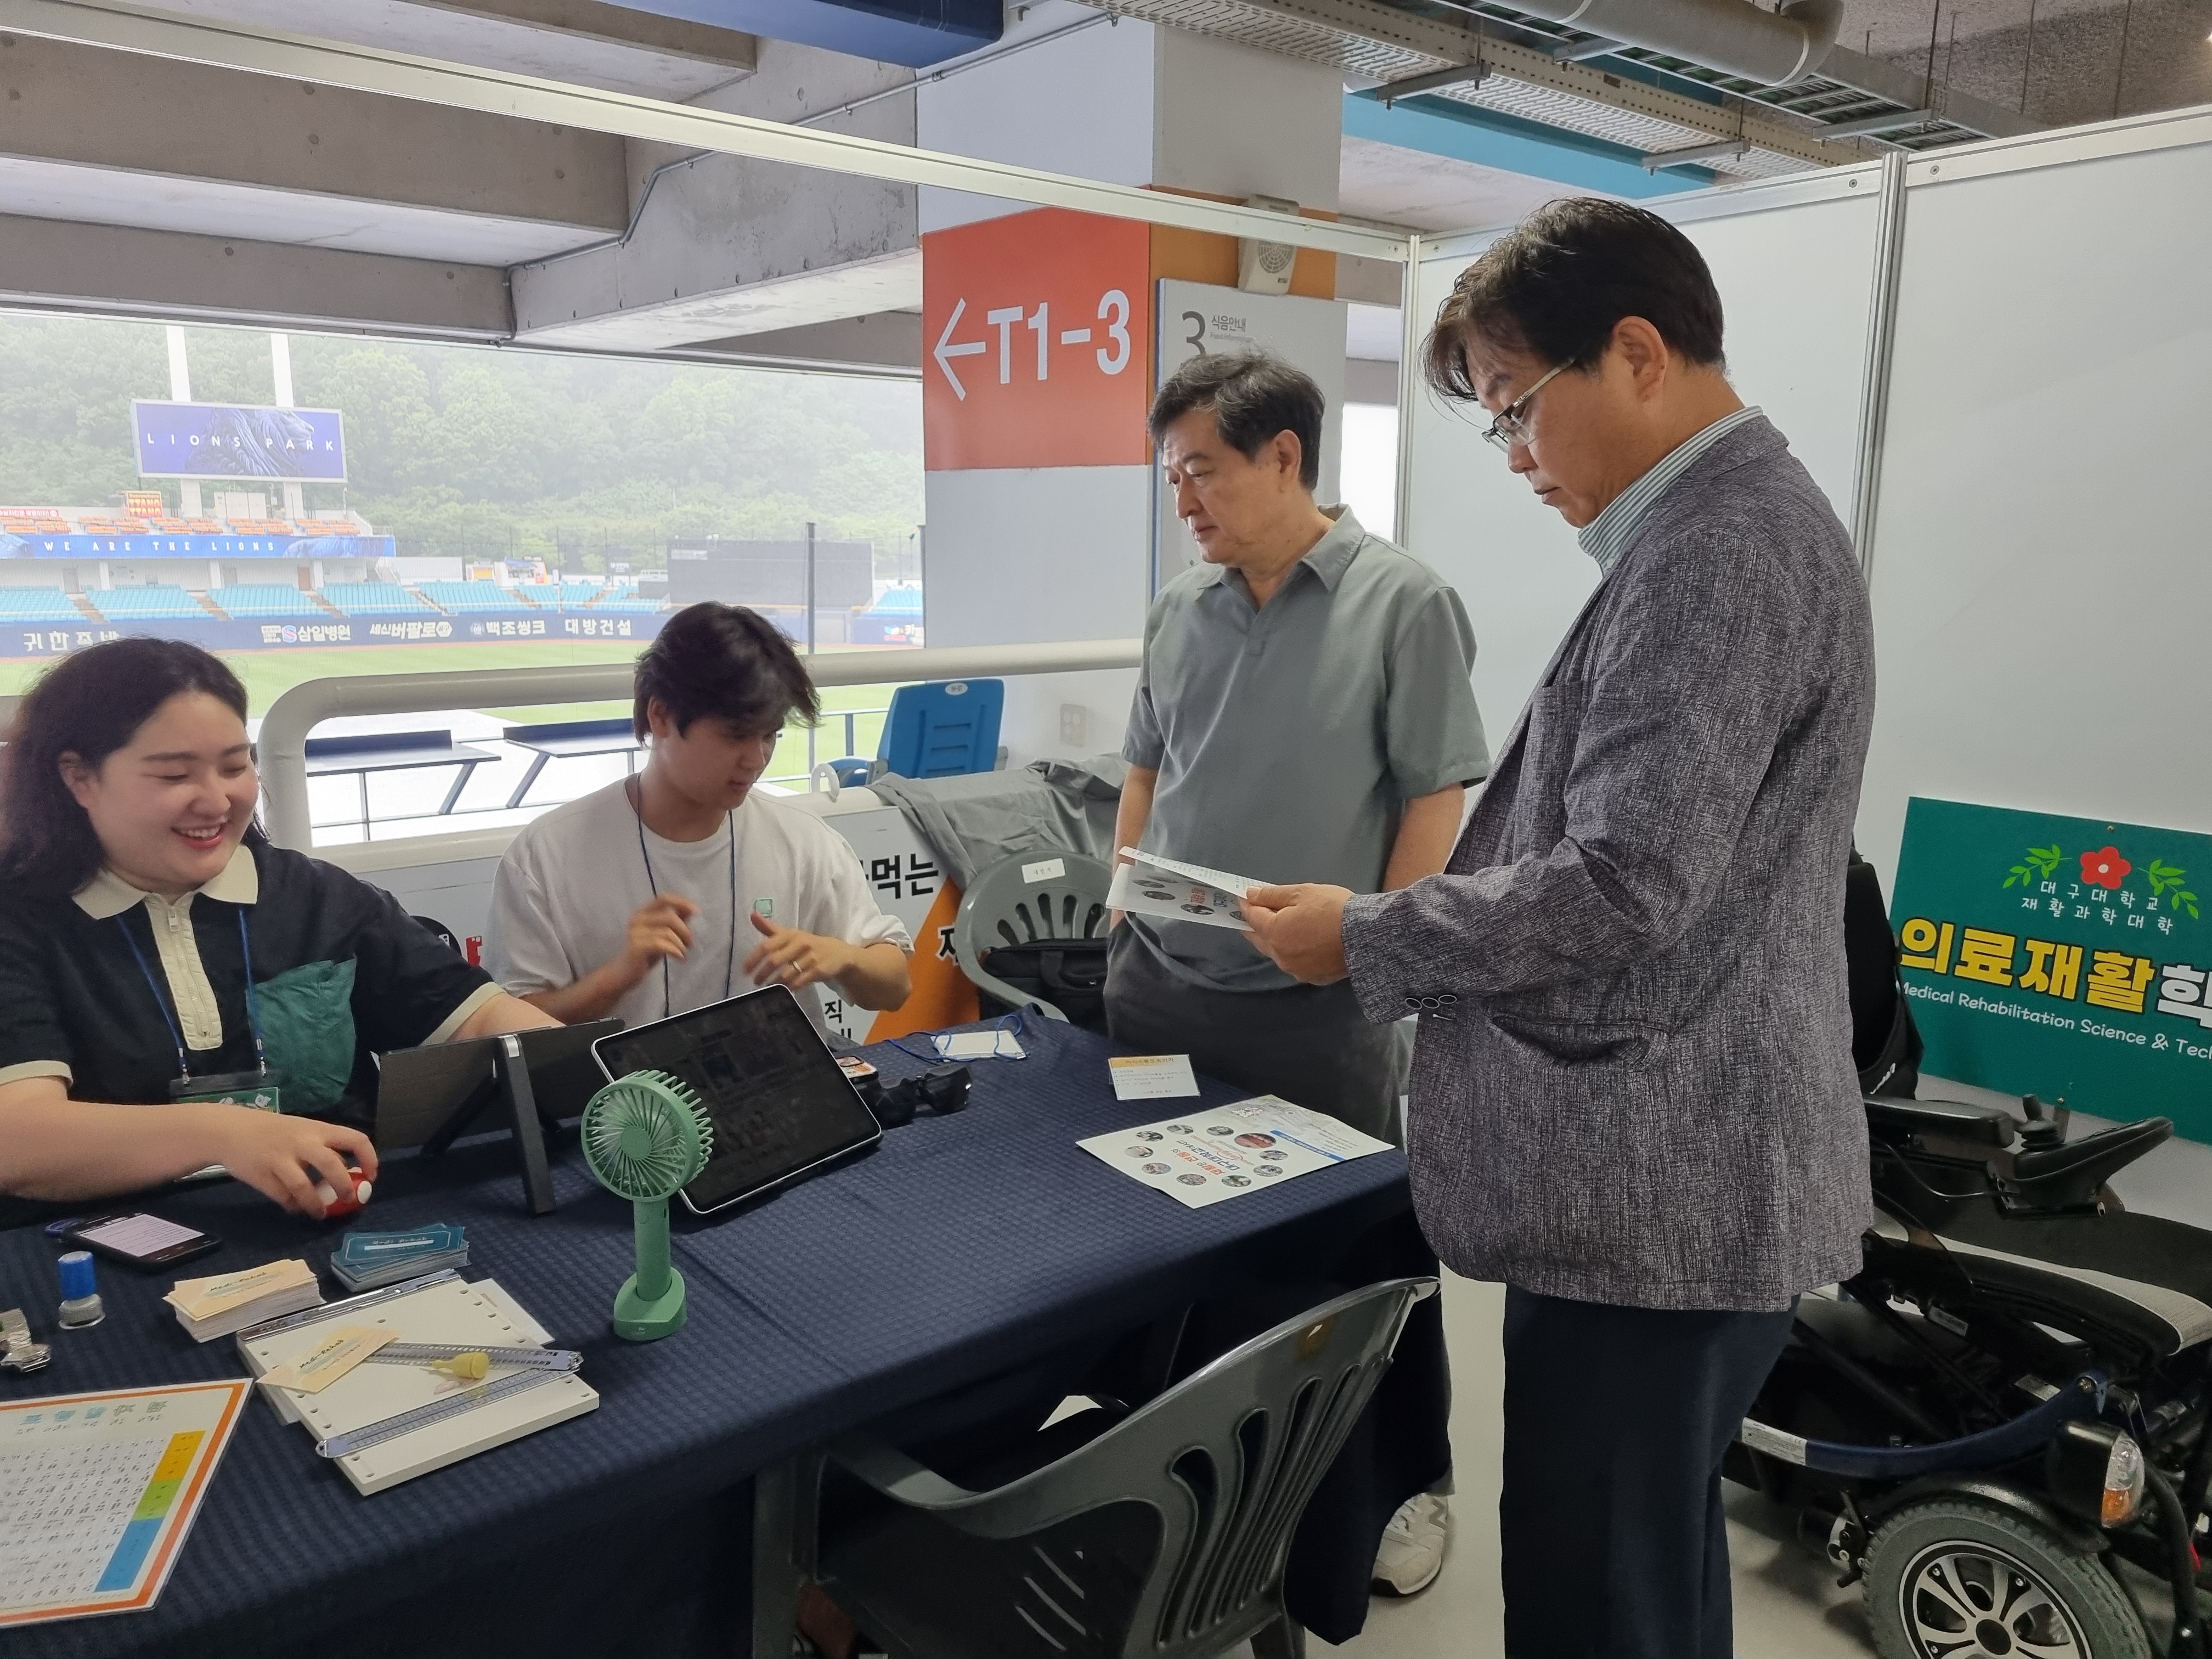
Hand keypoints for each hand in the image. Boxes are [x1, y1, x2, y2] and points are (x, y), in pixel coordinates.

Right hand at [211, 1109, 378, 1217]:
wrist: (230, 1129)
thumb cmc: (273, 1131)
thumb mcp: (302, 1130)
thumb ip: (323, 1147)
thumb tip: (347, 1171)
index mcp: (317, 1129)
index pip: (354, 1139)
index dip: (368, 1158)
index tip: (371, 1176)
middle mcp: (301, 1142)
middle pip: (331, 1165)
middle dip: (344, 1187)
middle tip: (348, 1200)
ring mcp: (280, 1159)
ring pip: (304, 1187)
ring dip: (316, 1205)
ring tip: (321, 1214)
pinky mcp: (261, 1175)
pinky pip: (283, 1197)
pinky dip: (293, 1206)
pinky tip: (297, 1208)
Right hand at [618, 894, 696, 985]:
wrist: (626, 973)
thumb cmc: (647, 953)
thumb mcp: (663, 934)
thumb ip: (675, 920)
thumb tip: (691, 909)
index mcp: (643, 912)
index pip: (663, 898)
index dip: (681, 902)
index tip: (696, 911)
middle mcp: (637, 919)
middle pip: (670, 917)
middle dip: (686, 931)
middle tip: (689, 945)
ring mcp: (636, 932)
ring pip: (668, 932)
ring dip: (682, 945)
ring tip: (683, 953)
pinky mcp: (637, 946)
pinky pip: (662, 944)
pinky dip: (675, 951)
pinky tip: (679, 958)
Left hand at [742, 910, 852, 992]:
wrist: (838, 953)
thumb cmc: (807, 944)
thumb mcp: (789, 934)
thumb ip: (769, 928)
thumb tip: (752, 914)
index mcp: (790, 934)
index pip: (767, 945)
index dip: (754, 959)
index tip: (745, 970)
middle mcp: (800, 944)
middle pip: (775, 960)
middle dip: (762, 973)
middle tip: (755, 982)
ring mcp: (810, 957)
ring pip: (786, 974)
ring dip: (774, 982)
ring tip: (768, 986)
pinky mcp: (818, 970)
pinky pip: (799, 982)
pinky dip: (789, 987)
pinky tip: (784, 989)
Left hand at [1243, 883, 1353, 984]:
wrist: (1366, 936)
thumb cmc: (1334, 909)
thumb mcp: (1302, 893)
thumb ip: (1272, 894)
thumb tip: (1251, 895)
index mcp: (1274, 933)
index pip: (1252, 917)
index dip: (1247, 905)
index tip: (1245, 898)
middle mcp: (1280, 956)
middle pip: (1259, 938)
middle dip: (1255, 924)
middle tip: (1254, 912)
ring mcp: (1295, 969)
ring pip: (1276, 952)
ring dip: (1273, 939)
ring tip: (1279, 926)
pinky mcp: (1312, 977)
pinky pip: (1294, 962)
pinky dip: (1292, 952)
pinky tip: (1300, 942)